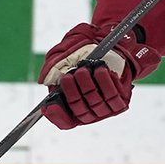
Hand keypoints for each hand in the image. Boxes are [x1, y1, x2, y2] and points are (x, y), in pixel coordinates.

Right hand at [39, 22, 159, 129]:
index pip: (65, 121)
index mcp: (72, 106)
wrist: (106, 42)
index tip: (50, 106)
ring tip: (86, 69)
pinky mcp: (120, 101)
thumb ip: (52, 67)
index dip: (57, 115)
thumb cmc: (81, 52)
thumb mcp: (62, 56)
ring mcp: (105, 108)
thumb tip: (43, 80)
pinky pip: (113, 97)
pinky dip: (107, 83)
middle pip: (80, 110)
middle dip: (73, 92)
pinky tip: (102, 70)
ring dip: (89, 85)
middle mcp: (88, 111)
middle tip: (71, 75)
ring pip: (96, 102)